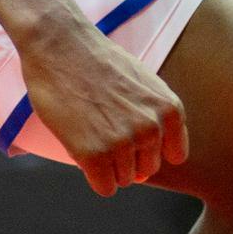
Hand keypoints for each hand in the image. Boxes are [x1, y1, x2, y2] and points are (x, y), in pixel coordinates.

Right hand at [20, 21, 187, 196]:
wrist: (60, 45)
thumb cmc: (98, 62)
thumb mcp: (144, 83)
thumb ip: (156, 117)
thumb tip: (151, 164)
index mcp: (169, 110)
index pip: (172, 155)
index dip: (148, 147)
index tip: (130, 131)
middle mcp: (151, 129)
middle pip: (146, 170)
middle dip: (126, 157)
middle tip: (104, 127)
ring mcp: (122, 143)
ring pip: (124, 180)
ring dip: (107, 164)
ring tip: (91, 131)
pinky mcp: (94, 155)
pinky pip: (105, 187)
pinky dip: (94, 176)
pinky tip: (83, 148)